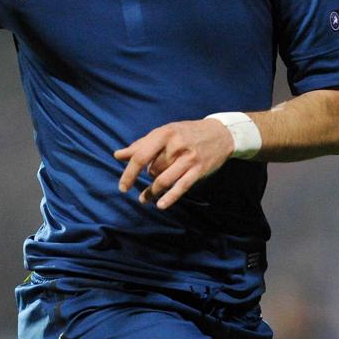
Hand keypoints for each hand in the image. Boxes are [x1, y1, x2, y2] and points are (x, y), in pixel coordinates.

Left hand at [114, 119, 233, 208]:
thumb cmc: (186, 133)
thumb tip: (117, 155)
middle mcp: (176, 145)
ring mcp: (188, 158)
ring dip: (152, 191)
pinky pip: (181, 187)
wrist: (221, 133)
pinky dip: (169, 197)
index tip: (122, 186)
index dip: (129, 173)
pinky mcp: (199, 170)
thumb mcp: (164, 133)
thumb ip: (140, 145)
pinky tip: (160, 205)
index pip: (140, 156)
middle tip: (149, 178)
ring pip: (164, 180)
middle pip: (152, 169)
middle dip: (148, 176)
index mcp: (164, 134)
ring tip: (145, 198)